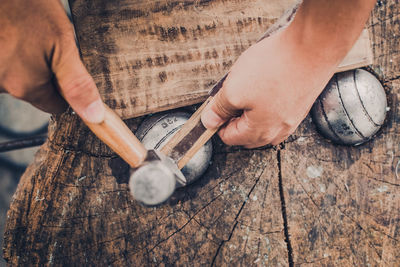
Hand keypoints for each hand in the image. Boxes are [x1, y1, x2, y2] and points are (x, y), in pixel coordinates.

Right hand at [0, 0, 104, 122]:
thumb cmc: (30, 8)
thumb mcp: (64, 45)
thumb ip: (77, 84)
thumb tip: (94, 116)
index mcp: (26, 86)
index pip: (55, 106)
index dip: (65, 89)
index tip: (65, 69)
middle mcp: (2, 85)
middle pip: (35, 92)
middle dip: (44, 73)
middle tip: (45, 46)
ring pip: (17, 78)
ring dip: (24, 63)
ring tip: (27, 37)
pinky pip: (4, 66)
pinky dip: (9, 54)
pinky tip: (14, 37)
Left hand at [201, 0, 375, 147]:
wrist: (313, 47)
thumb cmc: (275, 68)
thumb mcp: (234, 89)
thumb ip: (219, 109)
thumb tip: (209, 121)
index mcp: (260, 132)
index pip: (229, 138)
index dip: (218, 121)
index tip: (217, 104)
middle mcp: (278, 131)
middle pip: (246, 133)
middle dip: (235, 115)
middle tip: (233, 92)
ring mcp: (291, 119)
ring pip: (261, 121)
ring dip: (250, 108)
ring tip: (250, 85)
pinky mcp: (299, 104)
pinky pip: (275, 110)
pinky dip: (266, 101)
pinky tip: (266, 82)